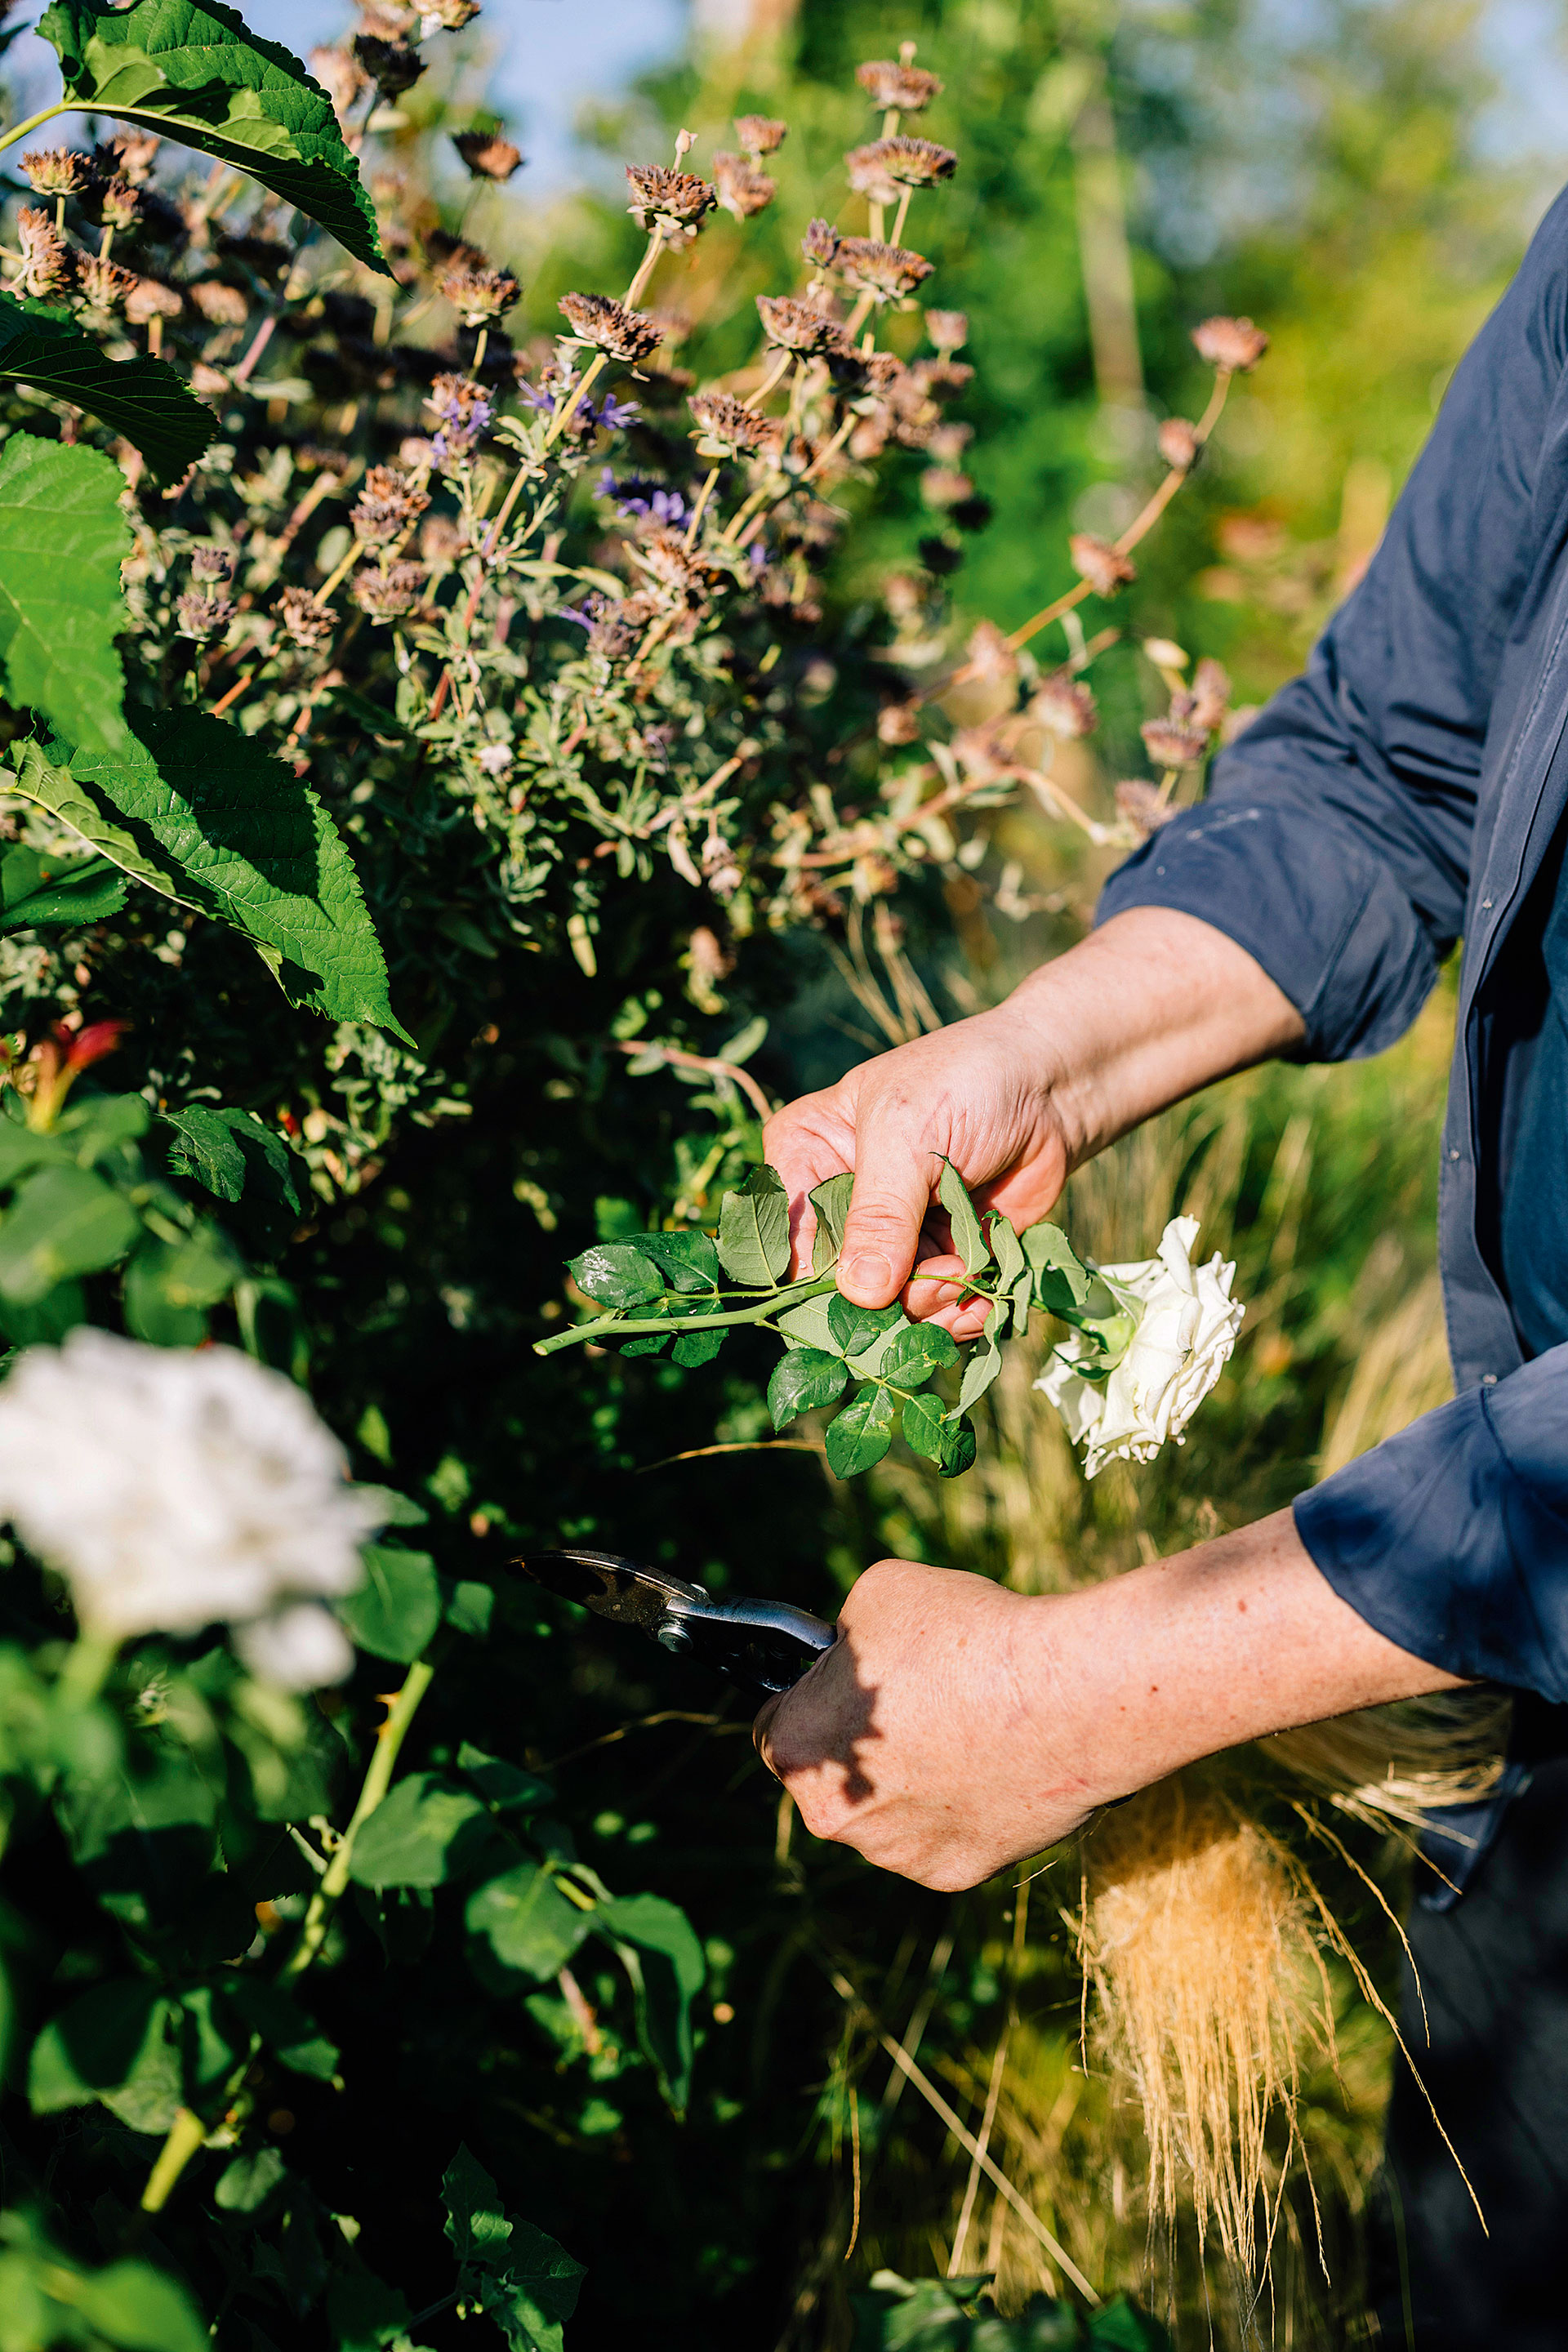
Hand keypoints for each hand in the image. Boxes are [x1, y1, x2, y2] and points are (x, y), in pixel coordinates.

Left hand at [754, 1558, 1098, 1889]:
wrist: (1065, 1696)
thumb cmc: (963, 1637)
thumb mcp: (879, 1596)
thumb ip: (847, 1639)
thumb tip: (851, 1653)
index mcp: (798, 1748)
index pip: (776, 1728)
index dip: (810, 1698)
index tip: (843, 1685)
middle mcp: (836, 1817)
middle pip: (832, 1778)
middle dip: (860, 1745)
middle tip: (915, 1701)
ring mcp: (898, 1853)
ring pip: (888, 1813)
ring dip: (911, 1779)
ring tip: (966, 1725)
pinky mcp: (956, 1872)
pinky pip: (944, 1835)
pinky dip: (962, 1806)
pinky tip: (997, 1762)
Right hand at [765, 1007, 1070, 1341]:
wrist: (1050, 1086)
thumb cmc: (967, 1084)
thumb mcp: (910, 1138)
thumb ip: (880, 1216)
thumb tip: (859, 1294)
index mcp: (805, 1156)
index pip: (788, 1238)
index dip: (820, 1280)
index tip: (869, 1296)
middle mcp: (839, 1202)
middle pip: (836, 1286)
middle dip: (887, 1298)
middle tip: (940, 1278)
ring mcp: (890, 1235)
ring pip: (888, 1307)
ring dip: (930, 1305)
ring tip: (968, 1273)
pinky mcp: (937, 1256)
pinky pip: (932, 1311)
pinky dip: (957, 1315)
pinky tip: (980, 1301)